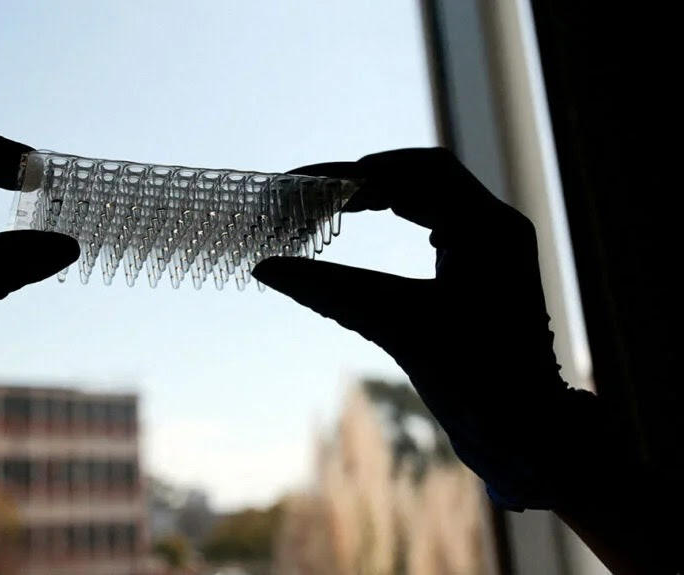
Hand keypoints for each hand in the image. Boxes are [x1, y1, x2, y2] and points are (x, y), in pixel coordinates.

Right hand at [252, 148, 624, 509]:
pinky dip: (404, 209)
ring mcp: (498, 241)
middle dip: (365, 179)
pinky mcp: (490, 259)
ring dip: (384, 191)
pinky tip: (378, 218)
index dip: (351, 174)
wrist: (524, 425)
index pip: (411, 174)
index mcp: (486, 229)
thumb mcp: (392, 324)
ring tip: (335, 204)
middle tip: (312, 194)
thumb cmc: (470, 380)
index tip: (303, 185)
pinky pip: (444, 213)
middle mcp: (498, 224)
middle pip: (423, 173)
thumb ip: (327, 289)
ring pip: (434, 190)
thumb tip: (267, 267)